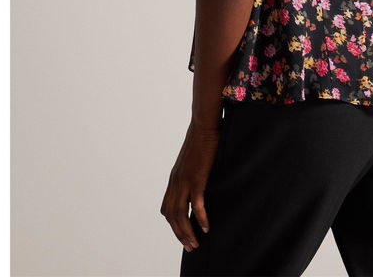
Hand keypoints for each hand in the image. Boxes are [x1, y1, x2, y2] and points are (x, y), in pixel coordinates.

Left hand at [160, 119, 221, 251]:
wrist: (203, 126)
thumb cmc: (201, 139)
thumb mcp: (192, 160)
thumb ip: (192, 172)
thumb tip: (199, 180)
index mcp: (174, 179)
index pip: (166, 208)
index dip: (172, 224)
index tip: (182, 233)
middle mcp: (176, 182)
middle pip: (171, 216)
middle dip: (179, 234)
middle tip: (189, 246)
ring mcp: (185, 181)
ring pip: (181, 214)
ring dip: (187, 232)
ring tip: (195, 243)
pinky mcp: (197, 178)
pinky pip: (196, 204)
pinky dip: (200, 218)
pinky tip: (206, 226)